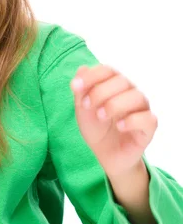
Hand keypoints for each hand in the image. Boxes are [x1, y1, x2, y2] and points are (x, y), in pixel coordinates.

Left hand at [70, 64, 157, 179]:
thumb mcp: (82, 109)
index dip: (91, 75)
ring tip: (101, 116)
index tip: (74, 87)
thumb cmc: (95, 126)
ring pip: (137, 97)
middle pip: (122, 81)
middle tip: (86, 106)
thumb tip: (82, 69)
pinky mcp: (148, 128)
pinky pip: (149, 119)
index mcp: (114, 85)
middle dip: (100, 92)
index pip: (108, 70)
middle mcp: (130, 93)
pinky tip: (119, 126)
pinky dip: (133, 121)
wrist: (103, 154)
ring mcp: (141, 109)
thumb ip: (81, 90)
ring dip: (115, 105)